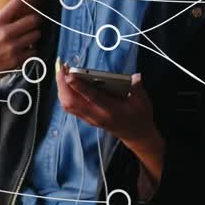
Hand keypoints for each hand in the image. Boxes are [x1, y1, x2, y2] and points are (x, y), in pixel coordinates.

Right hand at [0, 0, 45, 115]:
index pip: (18, 2)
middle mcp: (6, 34)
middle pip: (34, 19)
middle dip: (36, 18)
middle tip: (33, 19)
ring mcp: (13, 48)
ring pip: (37, 34)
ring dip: (35, 33)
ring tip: (28, 34)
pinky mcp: (17, 61)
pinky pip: (34, 51)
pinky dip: (32, 49)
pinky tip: (24, 49)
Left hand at [56, 62, 164, 181]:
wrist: (136, 135)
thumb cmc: (139, 116)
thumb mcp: (142, 101)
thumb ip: (137, 88)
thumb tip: (135, 77)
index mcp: (110, 110)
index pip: (91, 97)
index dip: (79, 86)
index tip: (69, 75)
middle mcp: (97, 115)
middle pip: (72, 102)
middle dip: (63, 86)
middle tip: (61, 69)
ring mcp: (90, 118)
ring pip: (68, 106)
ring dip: (62, 89)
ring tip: (62, 73)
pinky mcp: (87, 118)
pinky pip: (70, 107)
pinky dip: (65, 95)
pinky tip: (65, 84)